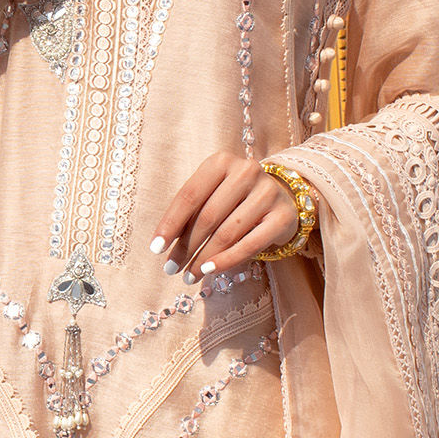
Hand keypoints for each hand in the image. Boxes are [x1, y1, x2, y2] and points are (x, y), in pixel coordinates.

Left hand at [150, 153, 300, 281]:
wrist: (283, 196)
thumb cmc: (235, 198)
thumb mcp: (211, 194)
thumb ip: (190, 212)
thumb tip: (163, 244)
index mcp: (221, 162)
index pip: (189, 196)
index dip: (170, 224)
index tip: (156, 249)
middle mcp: (246, 171)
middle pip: (207, 217)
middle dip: (186, 247)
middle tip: (171, 268)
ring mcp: (268, 193)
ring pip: (227, 233)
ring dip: (204, 258)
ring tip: (190, 275)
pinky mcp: (283, 216)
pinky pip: (250, 244)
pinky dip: (226, 260)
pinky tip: (210, 270)